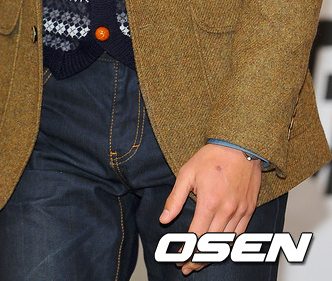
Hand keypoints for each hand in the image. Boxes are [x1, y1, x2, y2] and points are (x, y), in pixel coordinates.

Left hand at [160, 144, 261, 274]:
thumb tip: (164, 219)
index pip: (196, 237)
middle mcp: (226, 210)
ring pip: (226, 244)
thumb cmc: (213, 156)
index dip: (186, 252)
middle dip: (197, 260)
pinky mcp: (249, 209)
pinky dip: (229, 246)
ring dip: (212, 256)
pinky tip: (220, 249)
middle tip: (186, 268)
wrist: (240, 145)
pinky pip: (239, 235)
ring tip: (199, 262)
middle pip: (211, 246)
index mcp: (209, 202)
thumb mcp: (187, 173)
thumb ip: (175, 198)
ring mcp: (240, 211)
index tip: (178, 259)